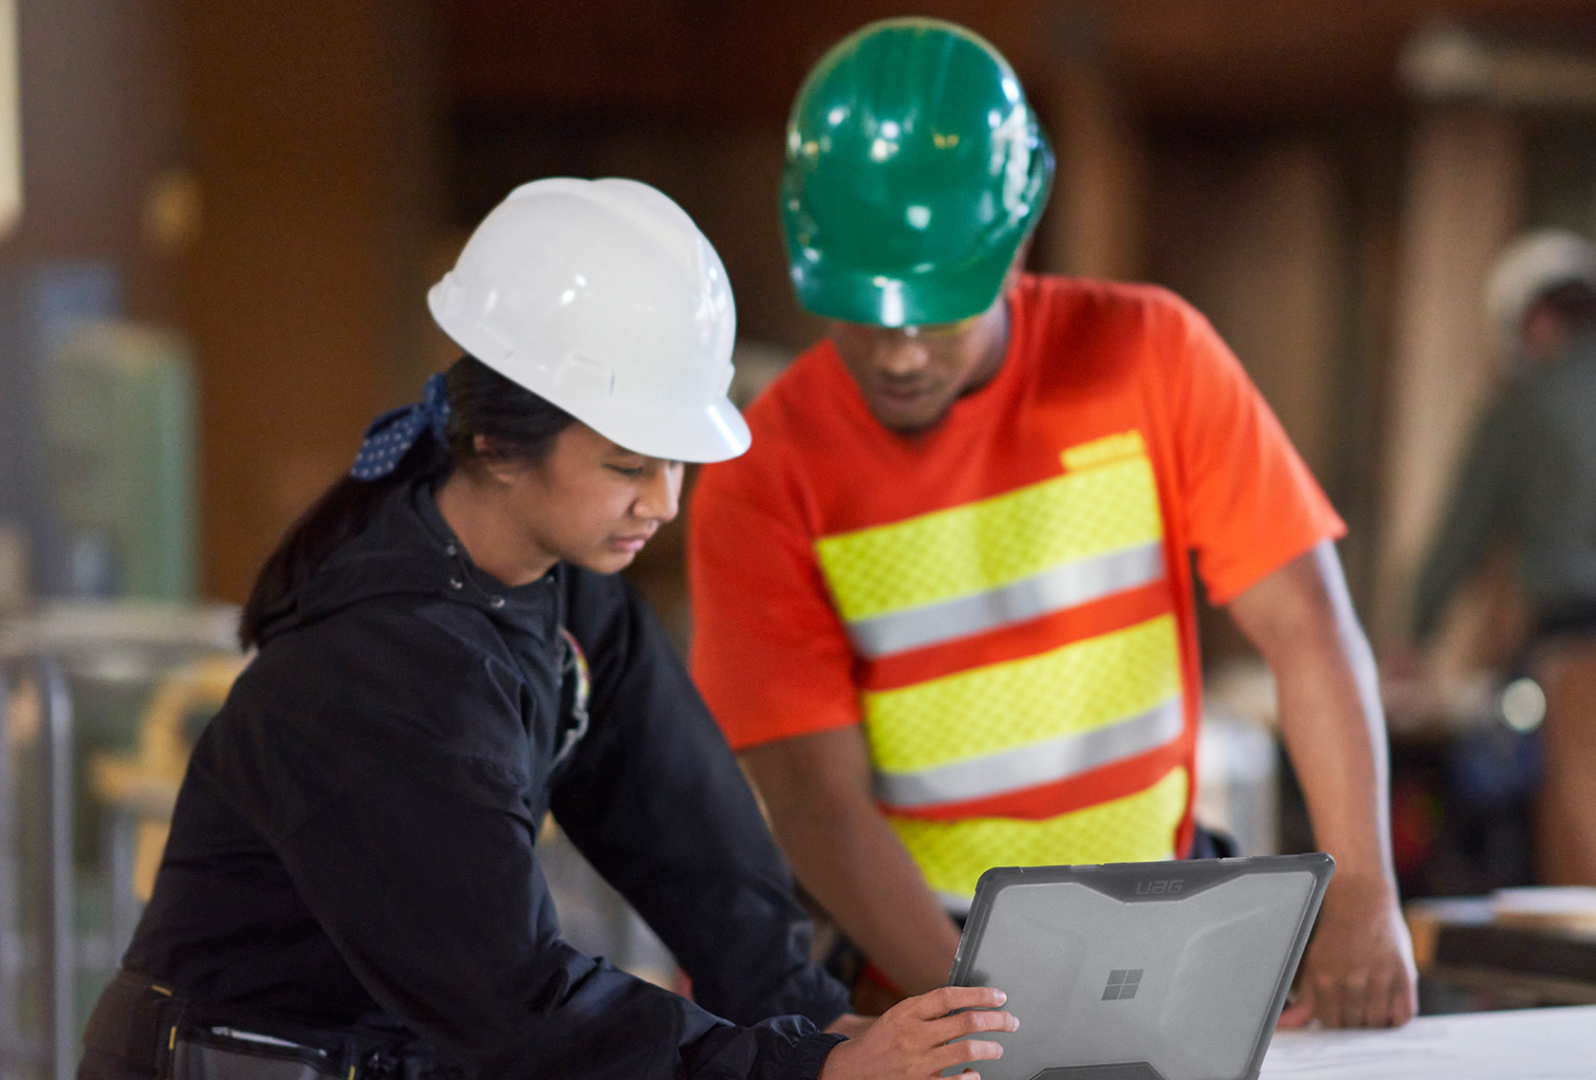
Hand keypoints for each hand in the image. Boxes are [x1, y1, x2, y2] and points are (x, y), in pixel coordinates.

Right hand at [818, 986, 1016, 1079]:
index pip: (950, 996)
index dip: (979, 994)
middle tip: (1011, 1022)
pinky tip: (974, 1073)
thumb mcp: (899, 1015)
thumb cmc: (882, 1041)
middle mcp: (914, 1035)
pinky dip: (971, 1077)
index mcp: (909, 1012)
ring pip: (967, 1050)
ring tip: (997, 1049)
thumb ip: (928, 1010)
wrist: (854, 1070)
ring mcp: (918, 1062)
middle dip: (996, 1020)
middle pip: (966, 1022)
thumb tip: (967, 1003)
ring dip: (990, 1048)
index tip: (999, 997)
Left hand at [1279, 875, 1416, 1028]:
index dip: (1333, 1020)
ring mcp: (1379, 980)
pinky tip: (1388, 1005)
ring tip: (1368, 1003)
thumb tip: (1283, 1026)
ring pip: (1376, 1023)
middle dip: (1352, 1020)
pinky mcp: (1404, 976)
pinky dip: (1396, 1016)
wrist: (1359, 898)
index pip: (1330, 1024)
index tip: (1336, 1014)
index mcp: (1323, 980)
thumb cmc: (1334, 931)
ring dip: (1372, 1020)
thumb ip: (1304, 1001)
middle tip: (1352, 1006)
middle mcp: (1351, 982)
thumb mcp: (1312, 964)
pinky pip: (1403, 1015)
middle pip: (1353, 1026)